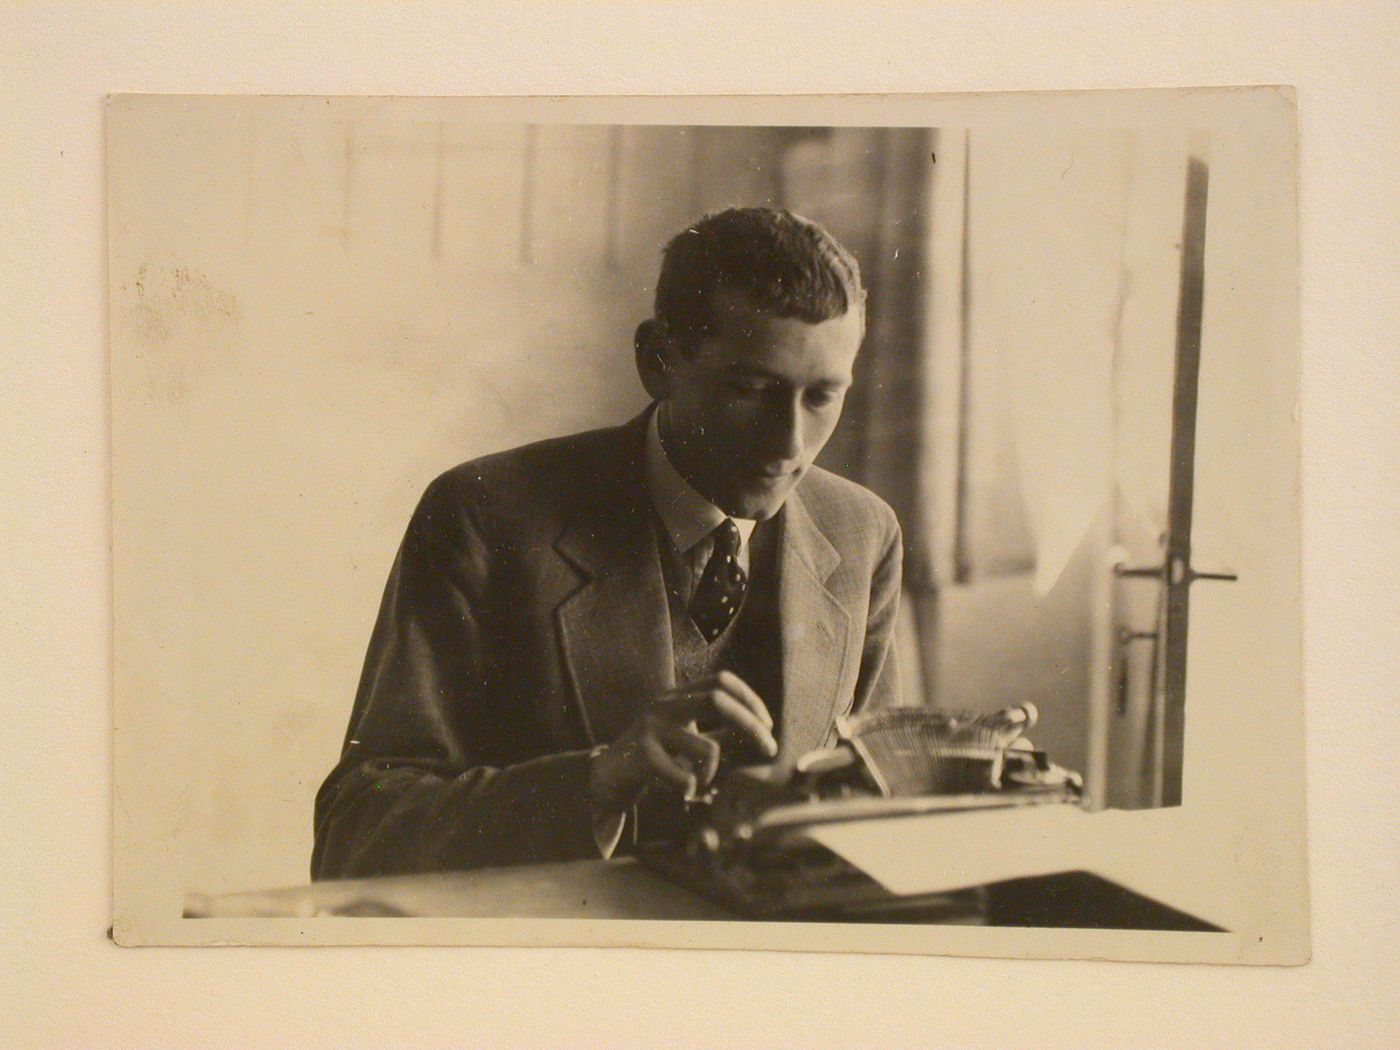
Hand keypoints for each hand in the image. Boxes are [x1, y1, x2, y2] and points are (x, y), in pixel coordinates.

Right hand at [588, 671, 776, 813]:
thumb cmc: (656, 758)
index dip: (749, 699)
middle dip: (751, 726)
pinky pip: (685, 777)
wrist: (607, 778)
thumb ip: (722, 734)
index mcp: (677, 696)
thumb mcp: (690, 739)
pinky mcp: (642, 756)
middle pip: (717, 699)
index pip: (720, 680)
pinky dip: (692, 790)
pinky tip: (683, 793)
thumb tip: (762, 736)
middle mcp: (664, 705)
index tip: (767, 725)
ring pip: (707, 748)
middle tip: (769, 749)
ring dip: (713, 773)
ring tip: (700, 783)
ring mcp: (651, 728)